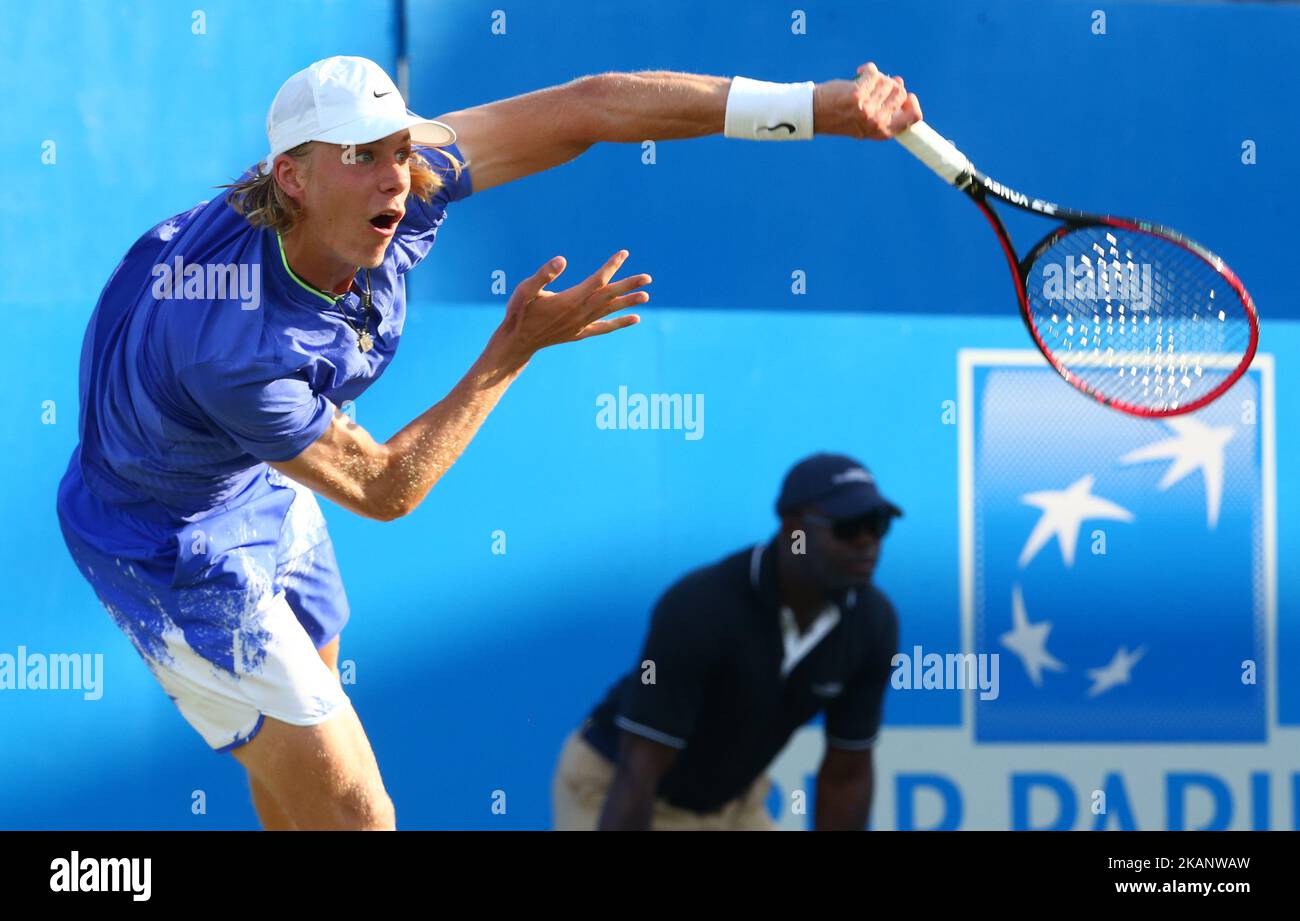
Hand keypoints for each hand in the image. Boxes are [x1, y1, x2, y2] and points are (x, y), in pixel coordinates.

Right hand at [491, 250, 650, 365]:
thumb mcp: (525, 290)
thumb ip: (544, 274)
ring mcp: (581, 325)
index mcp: (570, 300)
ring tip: (646, 295)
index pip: (597, 280)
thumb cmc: (519, 312)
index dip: (611, 266)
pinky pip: (604, 327)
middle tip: (648, 278)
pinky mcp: (579, 333)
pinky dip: (619, 322)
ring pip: (609, 311)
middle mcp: (580, 313)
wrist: (517, 342)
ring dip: (628, 302)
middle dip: (628, 285)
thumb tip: (562, 259)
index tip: (624, 253)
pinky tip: (635, 319)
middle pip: (609, 296)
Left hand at [814, 61, 921, 139]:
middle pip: (901, 93)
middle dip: (891, 85)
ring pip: (887, 81)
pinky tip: (859, 73)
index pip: (914, 117)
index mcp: (883, 132)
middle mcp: (877, 122)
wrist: (815, 114)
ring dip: (877, 77)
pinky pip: (874, 73)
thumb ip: (885, 109)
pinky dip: (868, 69)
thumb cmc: (842, 116)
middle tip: (877, 86)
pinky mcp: (858, 95)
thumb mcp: (866, 122)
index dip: (912, 102)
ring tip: (864, 82)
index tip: (905, 95)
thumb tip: (900, 84)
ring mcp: (868, 109)